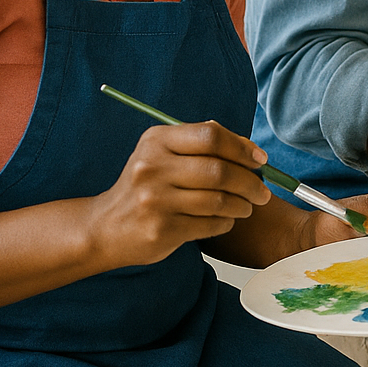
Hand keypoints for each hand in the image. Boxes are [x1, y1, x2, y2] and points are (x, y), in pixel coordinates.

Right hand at [86, 122, 272, 267]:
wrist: (104, 227)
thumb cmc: (145, 186)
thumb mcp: (162, 153)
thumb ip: (201, 144)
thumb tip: (251, 149)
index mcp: (156, 141)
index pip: (211, 136)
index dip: (242, 148)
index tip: (260, 160)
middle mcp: (152, 167)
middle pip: (219, 171)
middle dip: (250, 182)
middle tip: (263, 191)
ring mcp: (155, 200)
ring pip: (219, 201)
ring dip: (242, 205)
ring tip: (246, 206)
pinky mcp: (161, 230)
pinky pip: (211, 224)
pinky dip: (226, 222)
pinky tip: (225, 220)